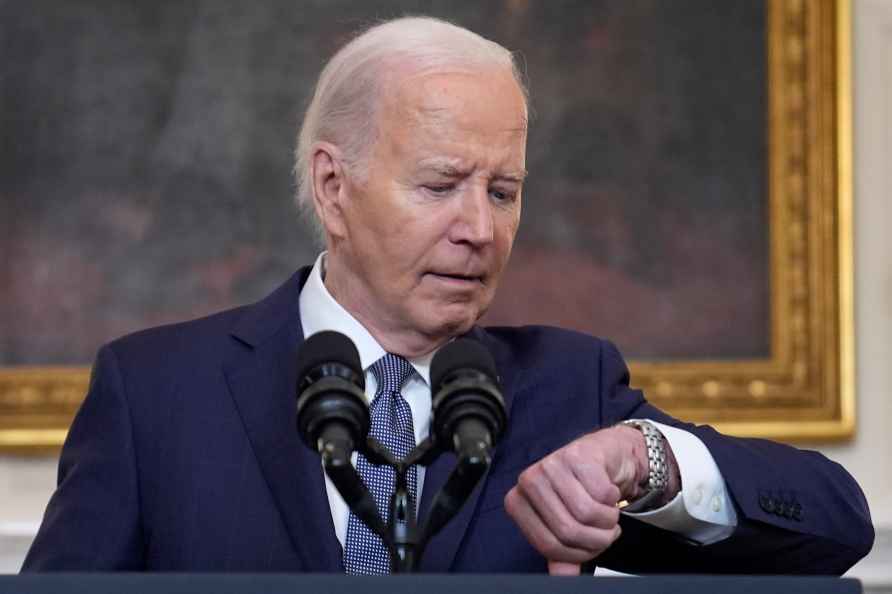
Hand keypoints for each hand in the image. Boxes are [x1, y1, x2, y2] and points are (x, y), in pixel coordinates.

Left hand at [503, 424, 676, 574]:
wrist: (601, 456)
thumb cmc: (579, 491)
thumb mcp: (565, 523)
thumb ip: (561, 553)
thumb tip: (562, 577)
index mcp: (518, 502)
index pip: (548, 545)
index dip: (578, 553)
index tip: (591, 546)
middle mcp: (528, 481)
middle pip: (568, 531)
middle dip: (598, 539)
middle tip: (607, 531)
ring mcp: (551, 464)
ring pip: (587, 513)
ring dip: (608, 520)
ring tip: (608, 512)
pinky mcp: (576, 454)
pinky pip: (603, 493)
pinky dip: (614, 498)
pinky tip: (609, 490)